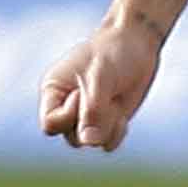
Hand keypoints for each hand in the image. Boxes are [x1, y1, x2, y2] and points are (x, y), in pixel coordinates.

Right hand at [40, 18, 162, 152]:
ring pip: (89, 142)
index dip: (68, 116)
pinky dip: (117, 133)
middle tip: (107, 95)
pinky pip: (107, 144)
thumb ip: (93, 109)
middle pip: (71, 137)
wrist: (137, 43)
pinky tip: (123, 115)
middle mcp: (66, 107)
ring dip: (107, 127)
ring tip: (115, 103)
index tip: (83, 94)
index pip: (50, 124)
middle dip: (93, 121)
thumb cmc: (113, 53)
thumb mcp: (101, 77)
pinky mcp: (106, 121)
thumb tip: (89, 142)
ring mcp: (87, 116)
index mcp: (54, 91)